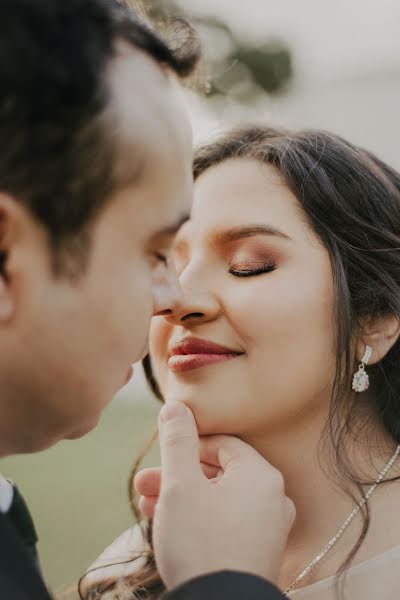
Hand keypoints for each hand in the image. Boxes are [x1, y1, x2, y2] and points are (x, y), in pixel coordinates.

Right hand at [135, 401, 294, 589]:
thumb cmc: (200, 543)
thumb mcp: (181, 485)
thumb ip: (178, 441)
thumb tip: (176, 405)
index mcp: (261, 476)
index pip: (222, 444)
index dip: (188, 446)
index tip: (162, 455)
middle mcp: (273, 499)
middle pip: (218, 473)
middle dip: (176, 476)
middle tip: (143, 483)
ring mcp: (268, 530)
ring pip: (218, 500)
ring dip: (181, 498)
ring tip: (146, 506)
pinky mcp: (258, 554)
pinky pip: (226, 524)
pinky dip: (198, 519)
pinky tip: (168, 526)